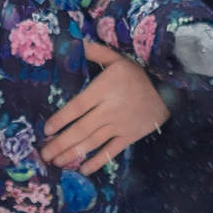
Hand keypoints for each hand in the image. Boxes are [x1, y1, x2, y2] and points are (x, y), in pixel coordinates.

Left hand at [43, 40, 169, 173]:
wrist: (168, 92)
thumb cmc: (137, 76)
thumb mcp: (117, 59)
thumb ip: (95, 52)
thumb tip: (74, 42)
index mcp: (104, 89)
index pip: (78, 106)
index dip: (61, 119)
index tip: (47, 129)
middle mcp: (110, 109)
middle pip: (82, 128)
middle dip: (61, 143)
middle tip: (45, 154)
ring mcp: (120, 125)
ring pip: (93, 142)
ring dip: (73, 153)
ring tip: (57, 162)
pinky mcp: (129, 137)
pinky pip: (111, 151)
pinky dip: (98, 161)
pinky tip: (83, 170)